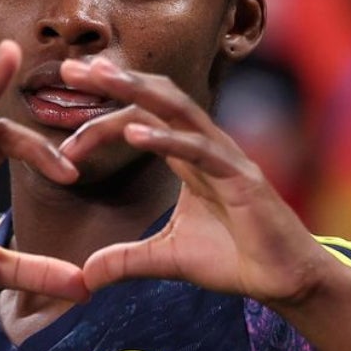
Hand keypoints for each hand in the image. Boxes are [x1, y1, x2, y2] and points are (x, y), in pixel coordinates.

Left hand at [54, 57, 338, 305]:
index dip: (102, 121)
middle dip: (116, 81)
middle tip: (71, 69)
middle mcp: (207, 148)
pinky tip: (135, 134)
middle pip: (158, 99)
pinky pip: (200, 151)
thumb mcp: (168, 259)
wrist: (287, 280)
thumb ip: (125, 260)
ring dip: (138, 90)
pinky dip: (167, 139)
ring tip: (102, 77)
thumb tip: (83, 277)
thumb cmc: (238, 260)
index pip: (142, 120)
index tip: (63, 137)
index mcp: (189, 158)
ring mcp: (226, 159)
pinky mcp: (243, 179)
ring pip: (179, 110)